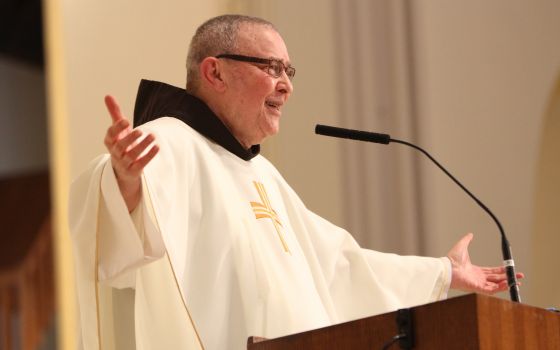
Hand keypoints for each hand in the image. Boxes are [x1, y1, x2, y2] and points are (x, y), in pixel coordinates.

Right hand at [103, 95, 158, 211]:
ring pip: (131, 156)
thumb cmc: (121, 145)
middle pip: (121, 146)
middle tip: (141, 130)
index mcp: (110, 142)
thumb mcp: (119, 130)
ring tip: (152, 137)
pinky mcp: (133, 171)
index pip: (110, 135)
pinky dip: (149, 156)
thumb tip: (108, 95)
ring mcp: (124, 163)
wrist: (123, 170)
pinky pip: (140, 164)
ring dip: (142, 146)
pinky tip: (157, 147)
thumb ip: (115, 114)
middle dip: (131, 138)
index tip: (126, 121)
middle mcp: (115, 153)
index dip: (117, 129)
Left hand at [447, 233, 523, 293]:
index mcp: (476, 271)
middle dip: (509, 278)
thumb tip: (470, 234)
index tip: (510, 269)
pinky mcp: (477, 288)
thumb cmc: (452, 259)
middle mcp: (478, 278)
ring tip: (516, 281)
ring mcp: (478, 283)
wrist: (447, 267)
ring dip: (507, 284)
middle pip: (497, 279)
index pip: (492, 272)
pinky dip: (500, 288)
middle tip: (519, 276)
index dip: (502, 271)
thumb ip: (467, 240)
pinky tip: (507, 284)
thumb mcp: (462, 246)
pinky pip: (491, 290)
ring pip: (496, 286)